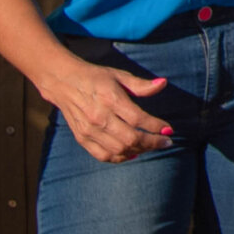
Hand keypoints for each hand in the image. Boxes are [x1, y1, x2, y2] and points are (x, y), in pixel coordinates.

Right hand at [43, 57, 173, 163]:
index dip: (156, 126)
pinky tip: (132, 153)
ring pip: (119, 150)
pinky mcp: (82, 138)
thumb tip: (163, 84)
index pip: (138, 119)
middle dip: (153, 143)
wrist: (64, 82)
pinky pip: (104, 155)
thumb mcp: (119, 76)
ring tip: (151, 146)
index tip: (169, 129)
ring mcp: (89, 130)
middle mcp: (99, 117)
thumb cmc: (96, 77)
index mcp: (111, 99)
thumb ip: (141, 85)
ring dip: (139, 151)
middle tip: (166, 142)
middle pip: (131, 138)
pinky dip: (120, 157)